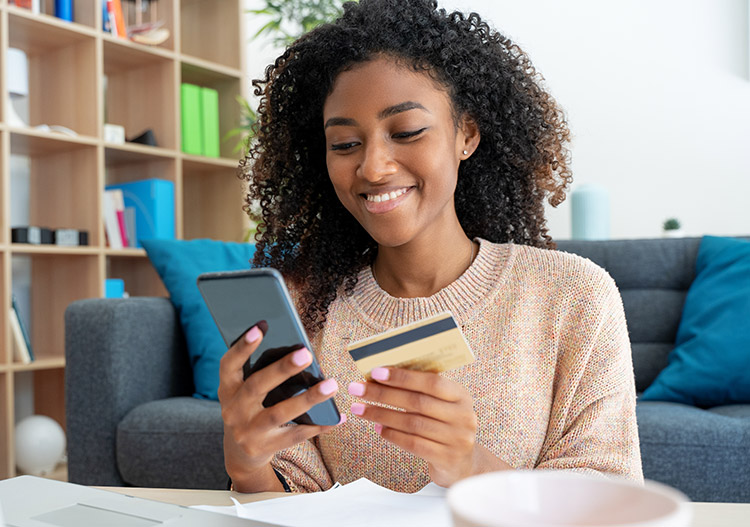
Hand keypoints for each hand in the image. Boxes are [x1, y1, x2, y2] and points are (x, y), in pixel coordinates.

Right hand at [219, 322, 343, 491]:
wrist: (240, 454)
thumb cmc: (250, 410)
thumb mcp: (246, 392)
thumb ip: (263, 373)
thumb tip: (299, 352)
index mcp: (227, 388)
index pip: (229, 364)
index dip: (242, 346)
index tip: (260, 327)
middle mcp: (233, 409)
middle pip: (257, 386)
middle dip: (282, 369)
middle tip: (306, 353)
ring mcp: (246, 431)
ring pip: (279, 413)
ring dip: (308, 398)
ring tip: (331, 385)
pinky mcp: (262, 448)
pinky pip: (294, 435)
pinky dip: (317, 426)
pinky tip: (336, 417)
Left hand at [346, 367, 477, 485]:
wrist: (463, 463)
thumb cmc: (444, 426)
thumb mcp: (441, 405)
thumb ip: (420, 391)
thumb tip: (381, 377)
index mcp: (461, 396)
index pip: (431, 381)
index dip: (402, 377)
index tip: (375, 372)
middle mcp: (463, 416)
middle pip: (417, 402)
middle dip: (383, 394)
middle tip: (357, 389)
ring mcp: (457, 439)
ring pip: (412, 423)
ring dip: (381, 415)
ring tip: (359, 409)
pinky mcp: (447, 458)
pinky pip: (414, 444)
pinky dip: (392, 435)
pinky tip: (378, 428)